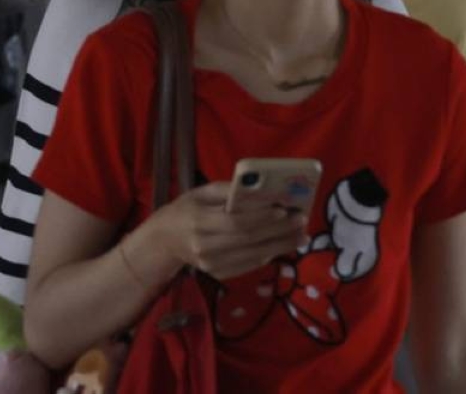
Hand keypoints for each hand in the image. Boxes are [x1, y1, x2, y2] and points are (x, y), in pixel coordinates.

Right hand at [139, 182, 309, 280]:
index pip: (236, 222)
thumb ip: (228, 191)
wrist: (164, 241)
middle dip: (279, 230)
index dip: (262, 217)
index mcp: (198, 222)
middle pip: (249, 240)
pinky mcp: (220, 274)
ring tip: (301, 235)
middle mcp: (205, 247)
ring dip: (281, 245)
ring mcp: (212, 264)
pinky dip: (270, 254)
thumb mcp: (200, 193)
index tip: (285, 209)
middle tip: (302, 221)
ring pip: (254, 256)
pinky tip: (283, 245)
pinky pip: (250, 265)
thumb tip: (262, 191)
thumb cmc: (184, 210)